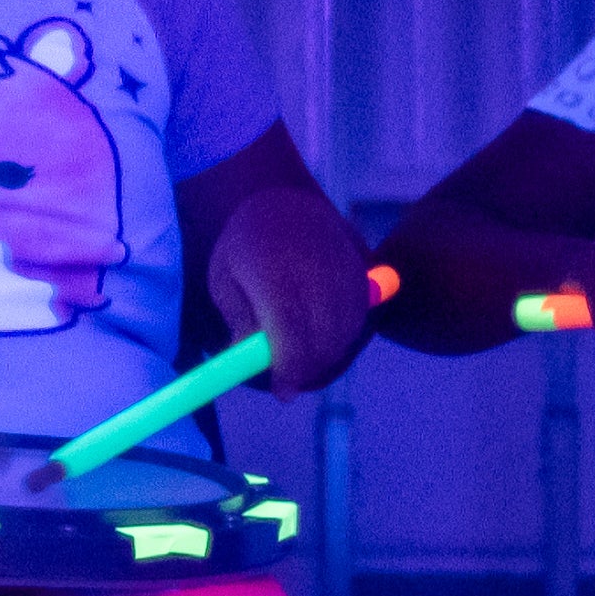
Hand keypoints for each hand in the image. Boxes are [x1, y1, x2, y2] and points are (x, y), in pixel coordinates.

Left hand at [208, 193, 379, 393]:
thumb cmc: (244, 249)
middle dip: (307, 369)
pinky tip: (317, 332)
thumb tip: (253, 363)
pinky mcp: (371, 272)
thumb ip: (238, 320)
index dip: (289, 367)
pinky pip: (363, 319)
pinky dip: (342, 337)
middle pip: (327, 338)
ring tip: (296, 352)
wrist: (287, 204)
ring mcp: (352, 267)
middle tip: (286, 383)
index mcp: (277, 266)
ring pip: (348, 333)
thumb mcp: (223, 280)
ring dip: (325, 355)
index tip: (282, 391)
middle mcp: (322, 266)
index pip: (291, 329)